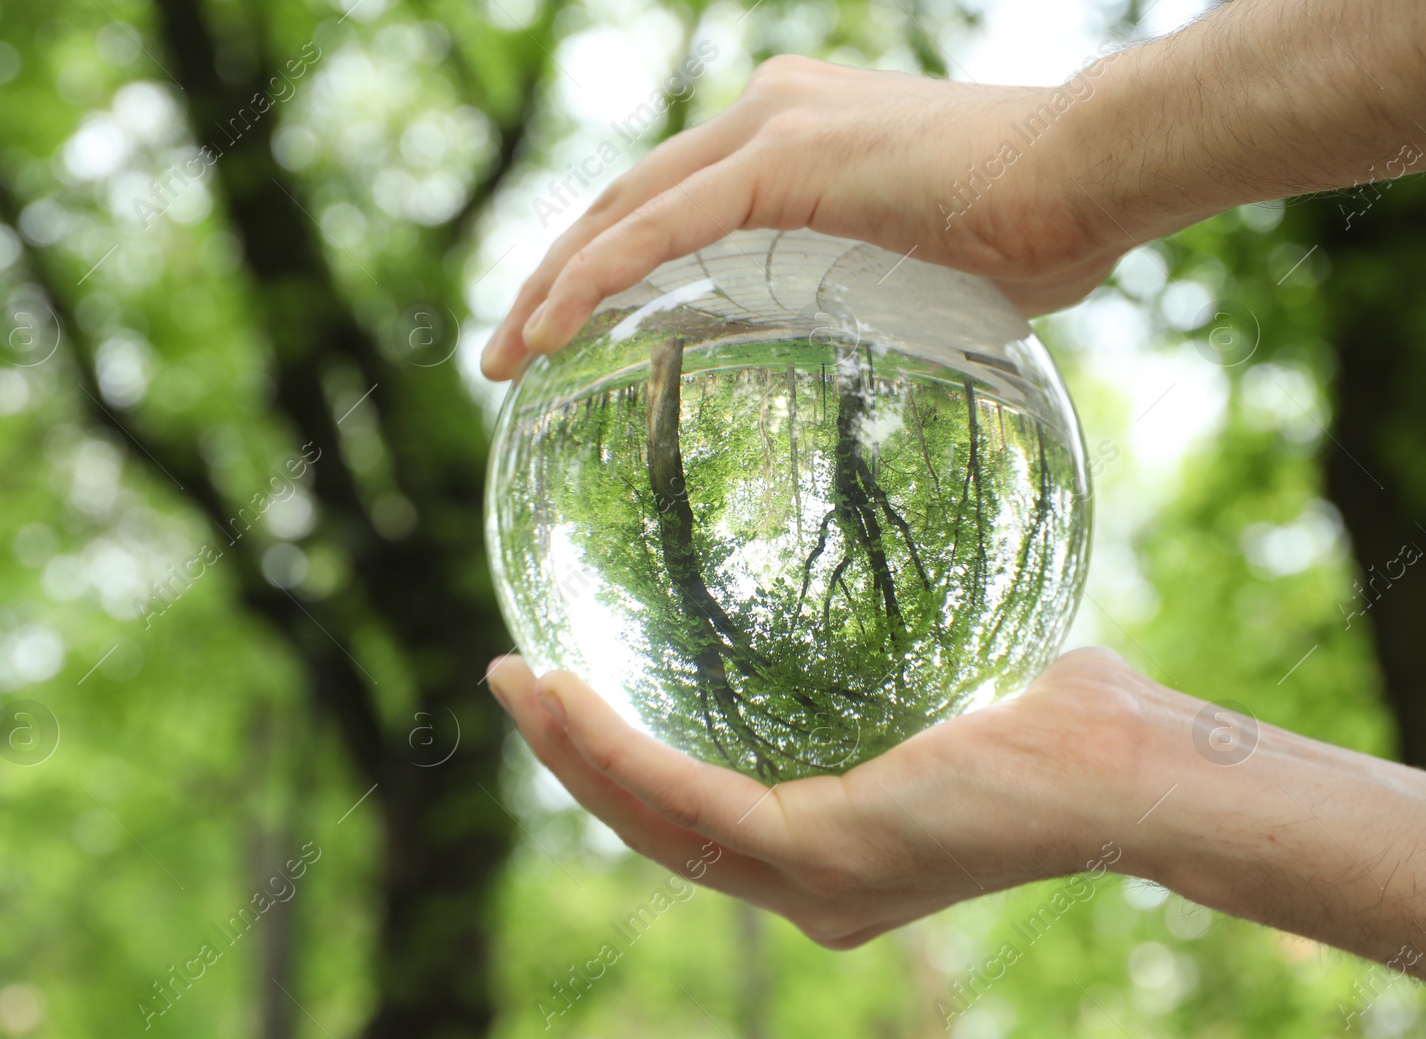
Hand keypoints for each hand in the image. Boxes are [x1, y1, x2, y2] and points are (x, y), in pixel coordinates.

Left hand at [481, 55, 1132, 380]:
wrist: (1096, 171)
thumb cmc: (1039, 228)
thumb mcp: (924, 273)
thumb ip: (870, 295)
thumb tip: (873, 356)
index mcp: (794, 137)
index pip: (671, 204)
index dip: (608, 265)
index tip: (567, 333)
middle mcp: (767, 113)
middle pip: (625, 201)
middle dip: (556, 277)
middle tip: (509, 354)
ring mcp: (770, 128)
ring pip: (623, 210)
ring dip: (552, 286)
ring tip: (504, 363)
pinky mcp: (781, 157)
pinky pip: (659, 228)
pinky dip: (595, 279)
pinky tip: (544, 333)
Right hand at [487, 647, 1148, 947]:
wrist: (1135, 770)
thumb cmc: (1063, 719)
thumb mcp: (944, 689)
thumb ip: (884, 664)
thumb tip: (871, 575)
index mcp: (834, 855)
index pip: (701, 818)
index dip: (624, 765)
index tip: (573, 692)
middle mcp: (810, 888)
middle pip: (655, 829)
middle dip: (572, 759)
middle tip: (513, 678)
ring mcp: (810, 883)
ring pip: (652, 821)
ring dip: (571, 751)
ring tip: (514, 679)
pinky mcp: (816, 854)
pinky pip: (685, 798)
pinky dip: (616, 747)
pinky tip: (568, 692)